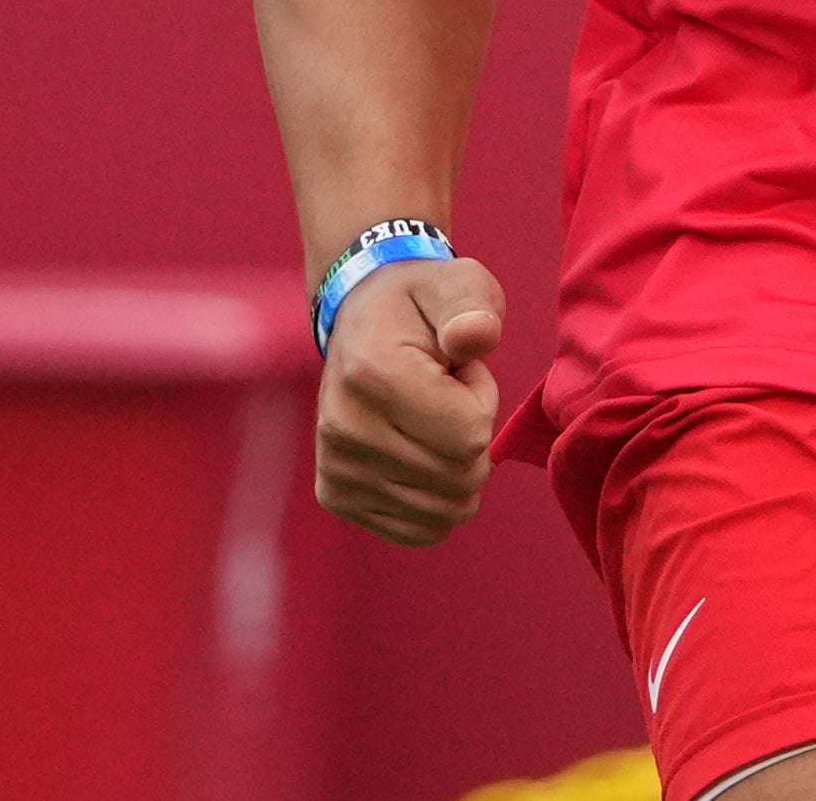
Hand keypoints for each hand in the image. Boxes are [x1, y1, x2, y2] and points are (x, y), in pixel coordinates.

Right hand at [315, 253, 503, 545]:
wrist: (359, 319)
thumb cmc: (422, 304)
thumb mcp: (458, 285)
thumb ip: (474, 307)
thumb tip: (475, 335)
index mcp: (371, 374)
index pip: (470, 437)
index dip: (480, 401)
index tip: (454, 371)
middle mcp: (342, 428)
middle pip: (461, 478)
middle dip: (472, 437)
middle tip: (443, 394)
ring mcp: (335, 466)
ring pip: (446, 512)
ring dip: (455, 466)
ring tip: (429, 418)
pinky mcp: (336, 494)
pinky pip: (421, 530)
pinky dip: (437, 499)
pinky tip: (416, 451)